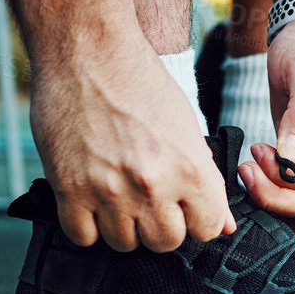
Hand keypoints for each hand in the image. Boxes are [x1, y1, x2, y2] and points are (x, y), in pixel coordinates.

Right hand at [31, 39, 233, 252]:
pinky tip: (90, 200)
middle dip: (160, 226)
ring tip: (117, 195)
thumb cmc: (140, 82)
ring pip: (124, 243)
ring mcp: (108, 190)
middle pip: (165, 242)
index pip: (207, 229)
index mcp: (189, 168)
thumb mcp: (187, 127)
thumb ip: (206, 180)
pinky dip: (87, 225)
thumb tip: (225, 225)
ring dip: (122, 225)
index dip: (196, 219)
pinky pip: (83, 236)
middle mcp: (152, 185)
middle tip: (148, 200)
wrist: (88, 50)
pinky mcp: (69, 189)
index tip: (184, 207)